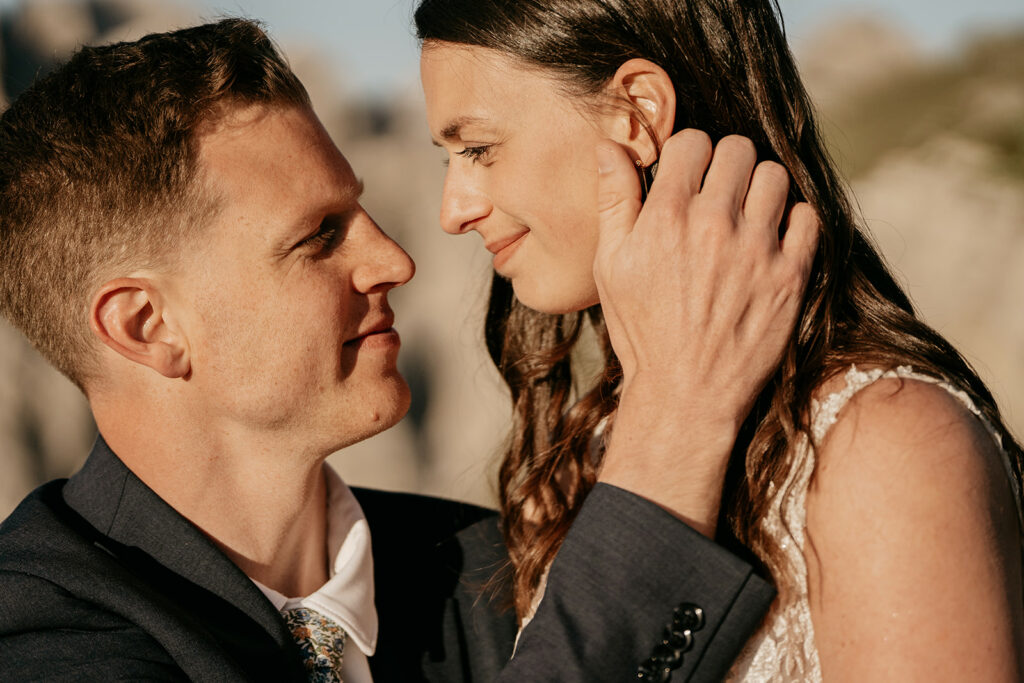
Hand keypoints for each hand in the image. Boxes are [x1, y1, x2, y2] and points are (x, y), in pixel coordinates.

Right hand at [592, 130, 818, 533]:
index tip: (686, 175)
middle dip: (725, 164)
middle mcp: (714, 224)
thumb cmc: (641, 331)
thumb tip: (609, 145)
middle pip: (737, 149)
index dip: (687, 154)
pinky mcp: (791, 275)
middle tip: (717, 192)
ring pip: (775, 176)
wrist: (685, 395)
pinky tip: (772, 239)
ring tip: (746, 214)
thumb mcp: (610, 267)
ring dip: (760, 187)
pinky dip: (793, 220)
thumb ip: (613, 201)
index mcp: (666, 217)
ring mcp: (757, 249)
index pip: (691, 141)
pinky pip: (807, 217)